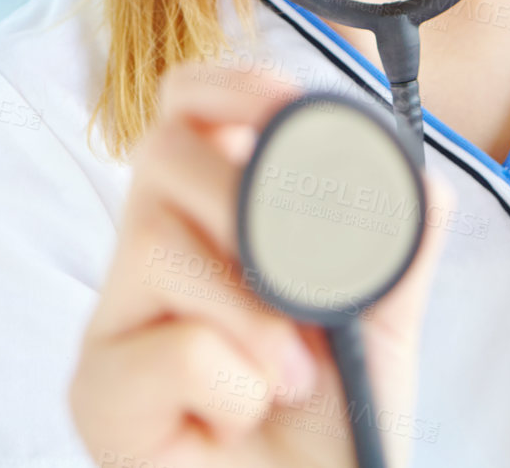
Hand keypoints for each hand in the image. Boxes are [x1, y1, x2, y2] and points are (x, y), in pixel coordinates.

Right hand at [69, 60, 454, 467]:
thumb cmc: (333, 422)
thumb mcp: (383, 319)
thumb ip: (398, 239)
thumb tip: (414, 174)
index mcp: (212, 221)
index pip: (185, 109)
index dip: (230, 87)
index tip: (284, 106)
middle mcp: (151, 258)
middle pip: (162, 151)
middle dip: (245, 198)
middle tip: (302, 276)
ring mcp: (116, 323)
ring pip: (158, 244)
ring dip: (254, 312)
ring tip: (290, 377)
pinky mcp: (95, 394)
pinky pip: (169, 348)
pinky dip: (234, 386)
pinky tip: (235, 420)